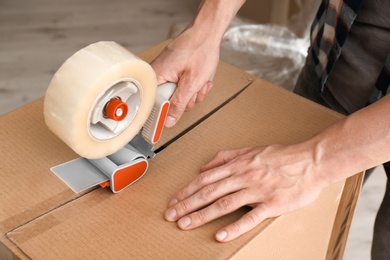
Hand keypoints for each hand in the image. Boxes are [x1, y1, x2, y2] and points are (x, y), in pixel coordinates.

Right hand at [151, 28, 218, 127]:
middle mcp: (158, 74)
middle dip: (187, 100)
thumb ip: (179, 104)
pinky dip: (194, 86)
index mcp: (156, 76)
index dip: (165, 113)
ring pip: (178, 95)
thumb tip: (168, 121)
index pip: (153, 104)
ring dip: (193, 93)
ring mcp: (166, 72)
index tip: (172, 118)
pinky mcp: (174, 71)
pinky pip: (182, 87)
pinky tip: (201, 79)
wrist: (207, 32)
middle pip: (168, 101)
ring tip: (201, 82)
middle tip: (196, 90)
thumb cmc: (199, 50)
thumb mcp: (191, 83)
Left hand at [164, 145, 325, 241]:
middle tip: (171, 215)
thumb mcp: (250, 150)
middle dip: (187, 204)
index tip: (174, 200)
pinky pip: (250, 217)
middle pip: (209, 192)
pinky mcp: (271, 204)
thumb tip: (204, 166)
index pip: (205, 179)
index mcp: (238, 165)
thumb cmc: (281, 157)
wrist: (310, 161)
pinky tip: (220, 235)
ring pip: (223, 204)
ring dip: (202, 215)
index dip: (187, 190)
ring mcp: (257, 190)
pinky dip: (234, 227)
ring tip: (186, 224)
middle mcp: (243, 176)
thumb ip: (226, 157)